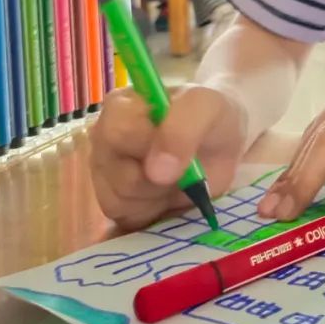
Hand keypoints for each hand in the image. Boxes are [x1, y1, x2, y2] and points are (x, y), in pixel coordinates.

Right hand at [89, 84, 248, 230]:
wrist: (220, 145)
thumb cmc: (210, 118)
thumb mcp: (208, 107)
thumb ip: (182, 129)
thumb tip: (155, 171)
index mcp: (122, 106)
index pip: (118, 131)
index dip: (147, 146)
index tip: (176, 152)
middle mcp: (104, 138)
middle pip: (117, 173)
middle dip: (156, 178)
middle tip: (181, 167)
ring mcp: (105, 171)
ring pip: (118, 199)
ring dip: (156, 196)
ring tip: (175, 178)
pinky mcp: (112, 200)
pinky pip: (123, 217)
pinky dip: (151, 211)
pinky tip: (165, 194)